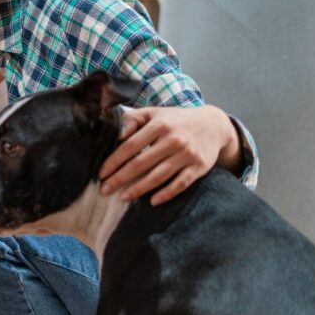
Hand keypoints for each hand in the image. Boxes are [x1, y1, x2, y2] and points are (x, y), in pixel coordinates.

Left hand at [99, 105, 239, 205]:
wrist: (214, 124)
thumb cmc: (175, 120)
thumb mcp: (154, 113)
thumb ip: (133, 119)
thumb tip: (117, 134)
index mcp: (159, 125)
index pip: (130, 146)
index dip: (114, 161)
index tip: (101, 174)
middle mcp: (173, 140)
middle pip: (141, 163)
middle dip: (120, 178)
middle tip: (104, 190)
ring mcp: (187, 154)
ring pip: (159, 175)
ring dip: (139, 189)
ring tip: (122, 198)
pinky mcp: (199, 167)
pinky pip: (181, 183)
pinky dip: (167, 193)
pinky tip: (152, 201)